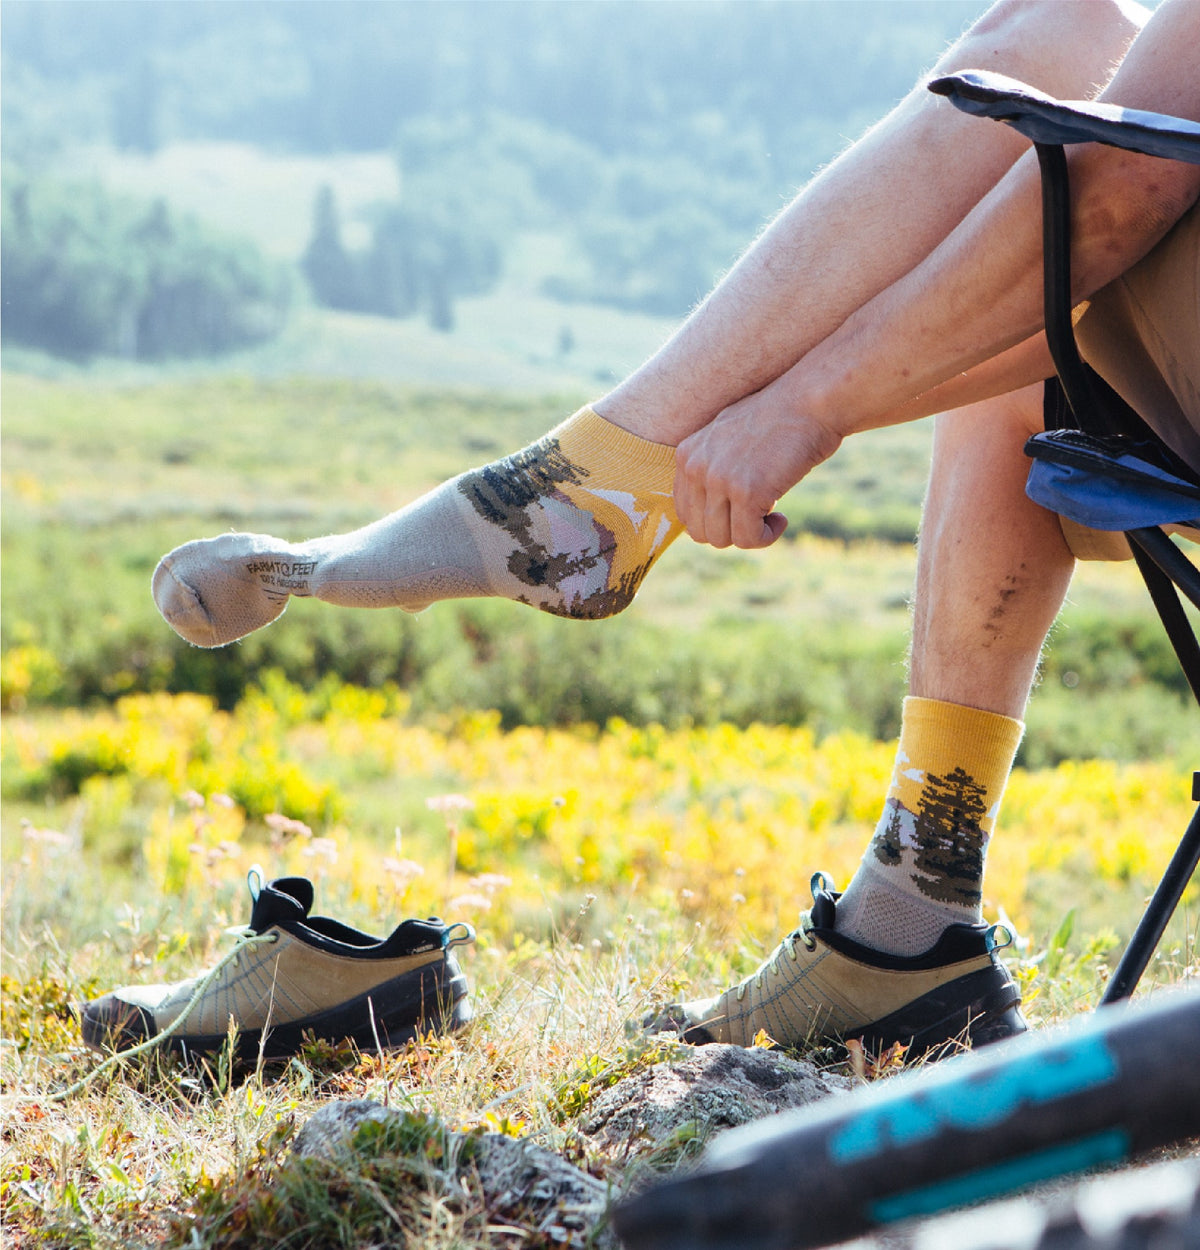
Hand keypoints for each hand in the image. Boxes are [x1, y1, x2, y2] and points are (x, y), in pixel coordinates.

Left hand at [674, 391, 842, 547]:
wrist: (810, 401)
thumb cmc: (778, 420)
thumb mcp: (729, 438)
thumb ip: (712, 468)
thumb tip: (711, 513)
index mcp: (687, 454)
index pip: (684, 513)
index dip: (715, 521)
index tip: (740, 512)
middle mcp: (695, 467)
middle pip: (699, 531)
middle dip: (730, 531)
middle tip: (757, 516)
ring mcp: (719, 479)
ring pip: (721, 539)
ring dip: (749, 535)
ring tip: (771, 515)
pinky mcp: (746, 492)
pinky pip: (748, 539)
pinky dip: (767, 537)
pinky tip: (782, 518)